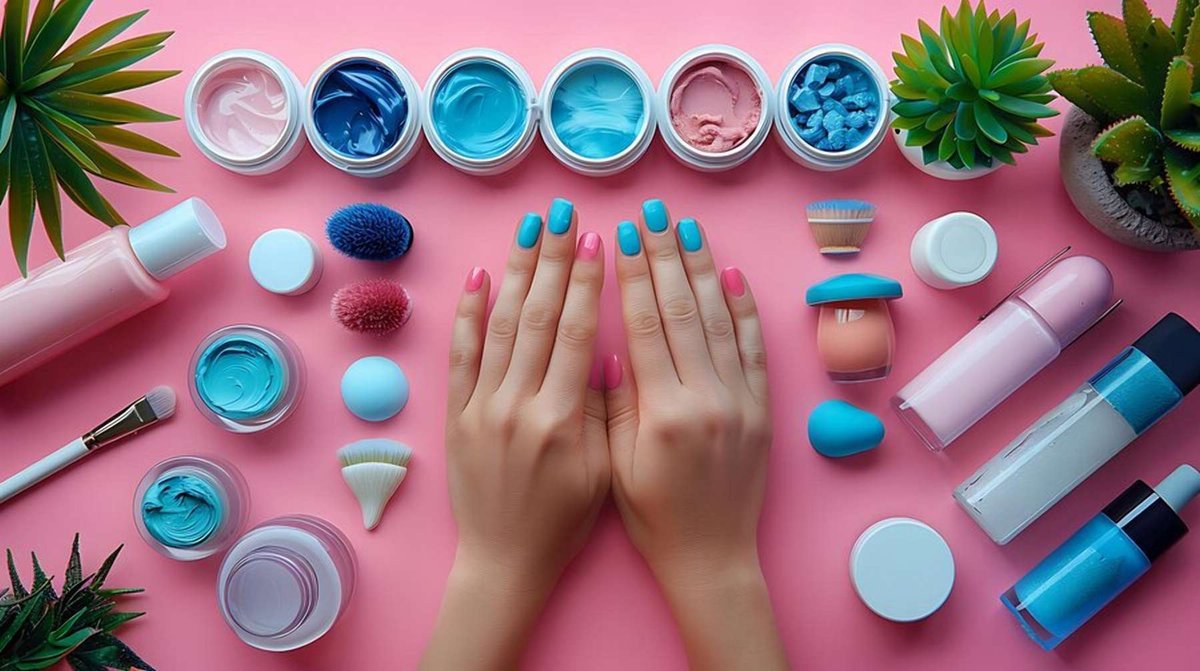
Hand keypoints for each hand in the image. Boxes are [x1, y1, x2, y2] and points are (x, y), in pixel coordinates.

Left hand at [422, 200, 608, 670]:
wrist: (504, 561)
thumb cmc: (563, 522)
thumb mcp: (602, 472)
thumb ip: (606, 411)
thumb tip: (610, 353)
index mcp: (562, 419)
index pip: (578, 333)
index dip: (589, 283)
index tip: (598, 241)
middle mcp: (517, 405)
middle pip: (539, 317)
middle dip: (554, 260)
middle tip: (564, 213)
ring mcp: (481, 407)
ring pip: (502, 325)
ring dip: (518, 272)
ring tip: (531, 228)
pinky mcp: (456, 415)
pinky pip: (460, 355)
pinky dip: (469, 314)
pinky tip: (481, 276)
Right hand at [605, 200, 785, 669]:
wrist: (712, 559)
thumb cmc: (654, 520)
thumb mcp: (616, 467)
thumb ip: (615, 406)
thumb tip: (611, 351)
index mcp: (663, 413)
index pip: (645, 327)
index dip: (633, 277)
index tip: (622, 237)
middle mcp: (707, 399)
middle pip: (683, 311)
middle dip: (665, 256)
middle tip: (652, 214)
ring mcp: (741, 401)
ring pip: (720, 320)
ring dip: (702, 269)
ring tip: (686, 228)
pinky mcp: (763, 409)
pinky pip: (754, 348)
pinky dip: (744, 309)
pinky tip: (731, 275)